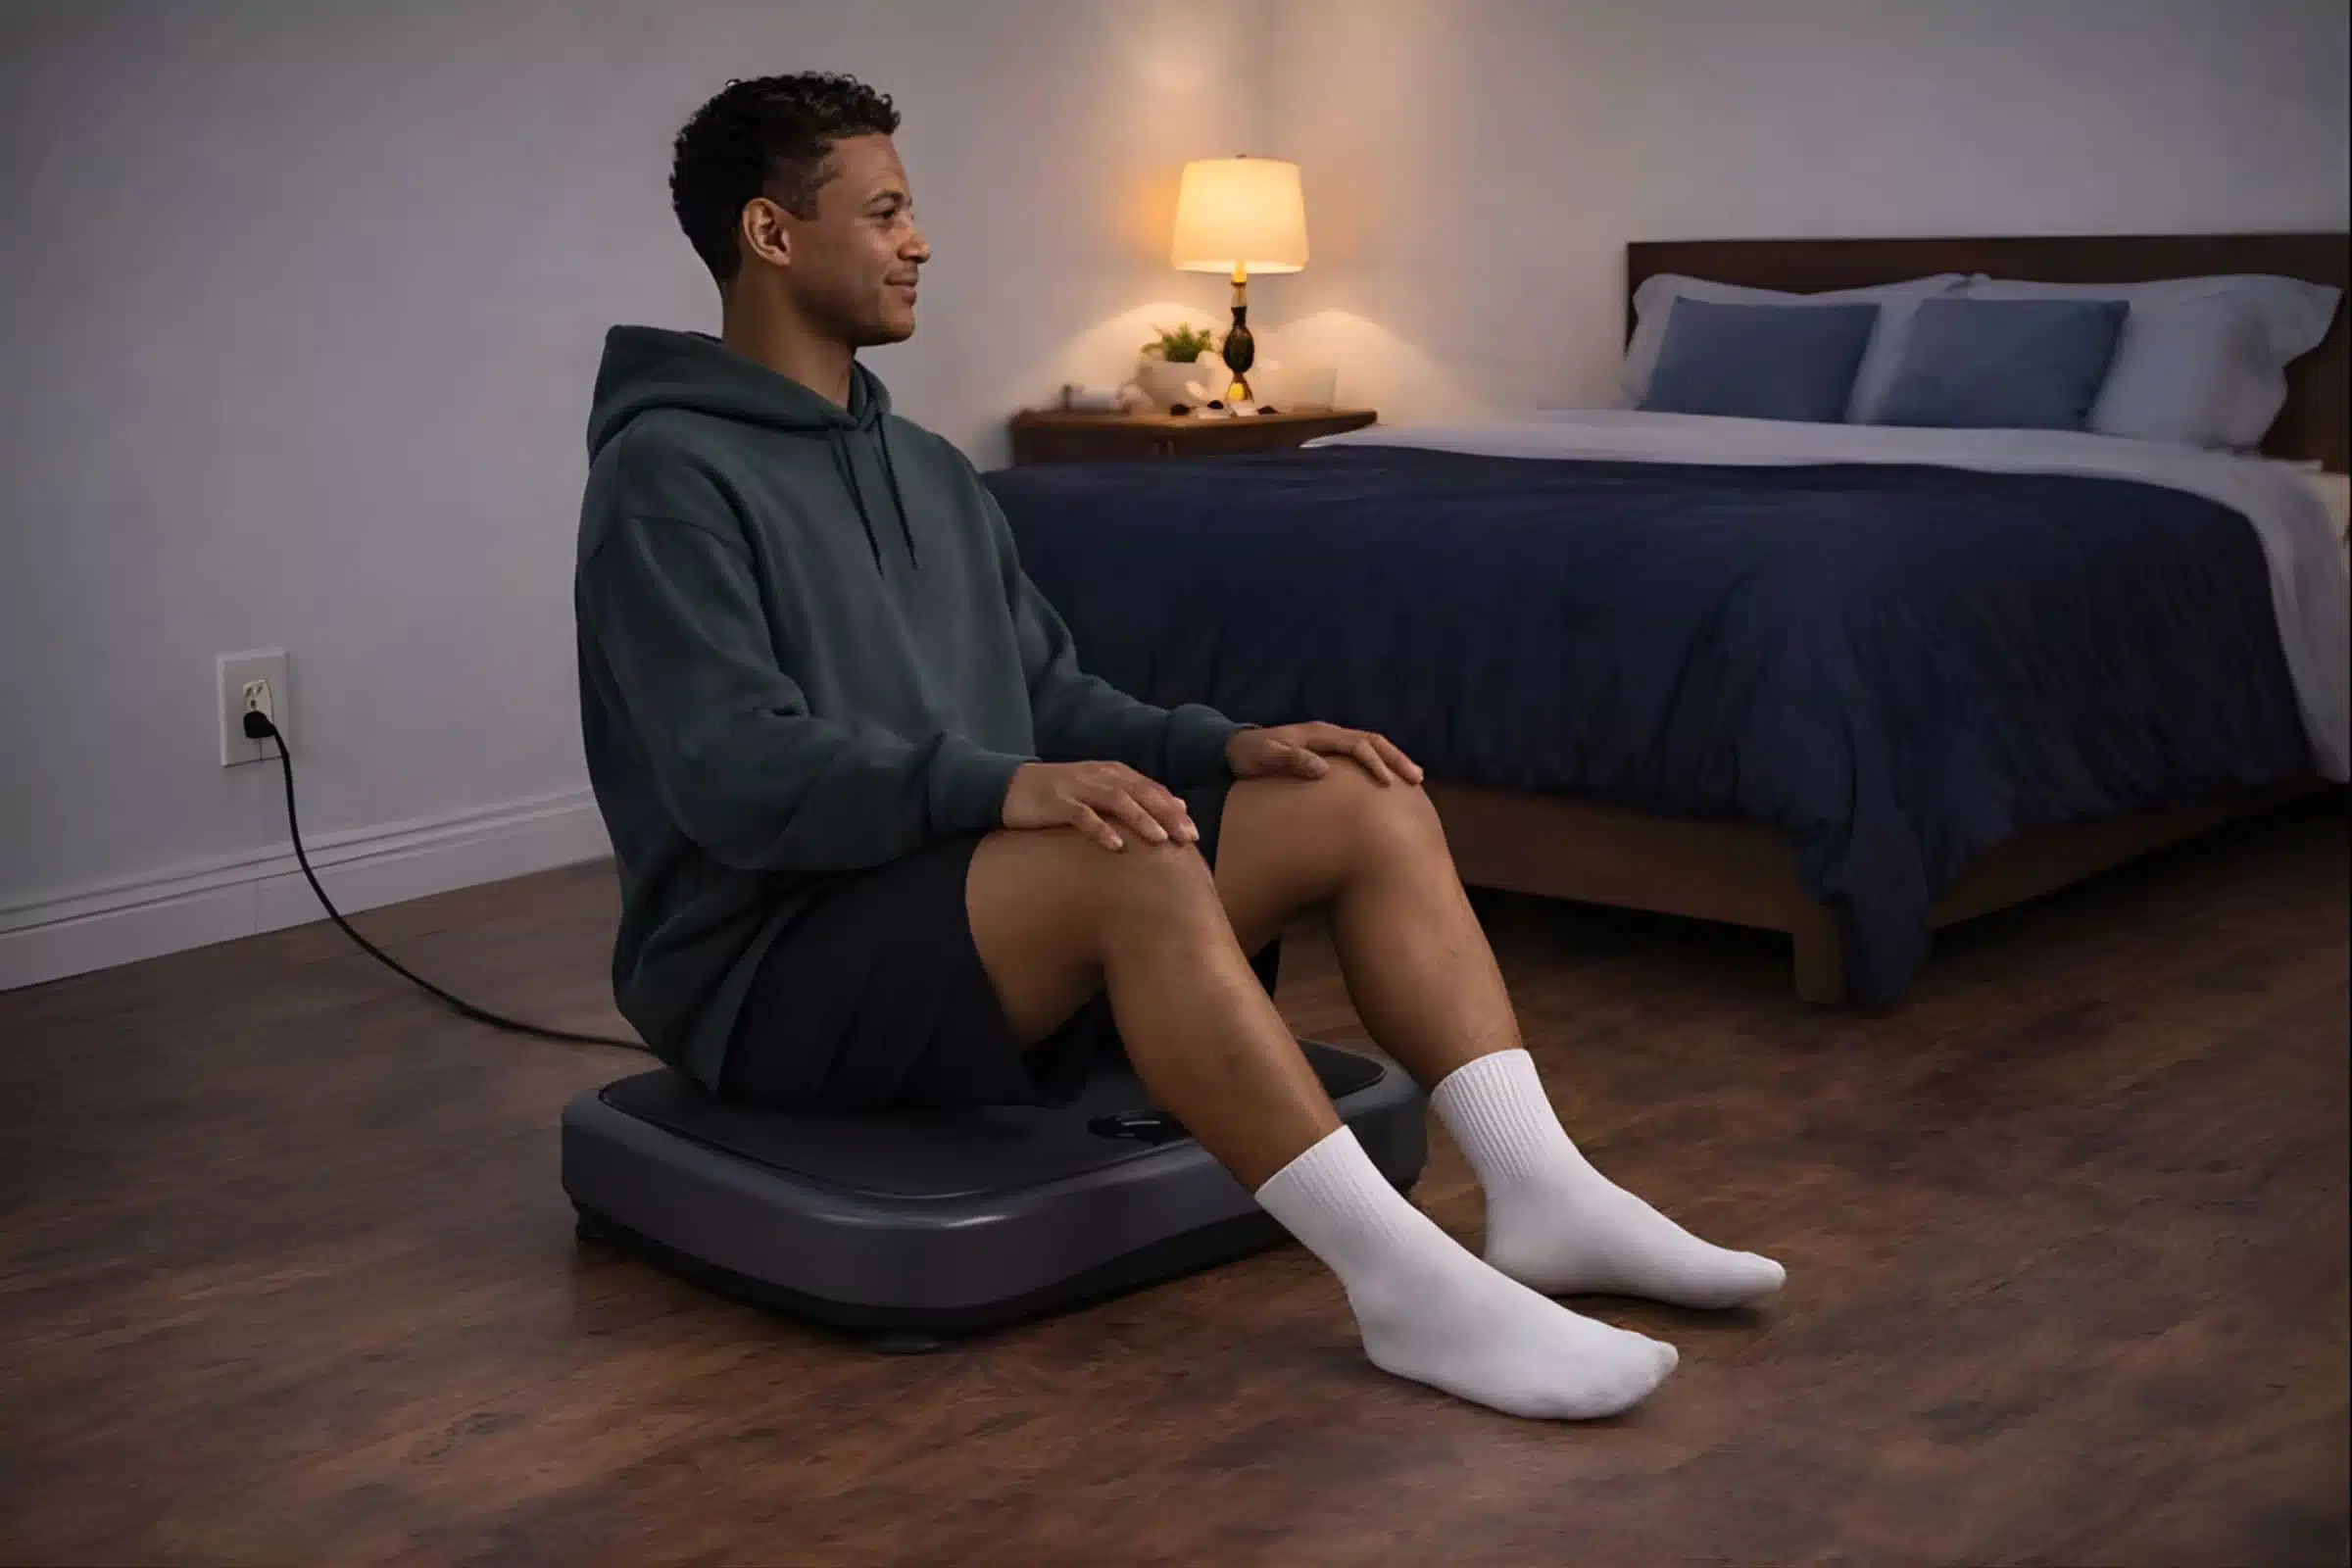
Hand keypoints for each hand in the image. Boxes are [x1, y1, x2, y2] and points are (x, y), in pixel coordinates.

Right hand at [1002, 761, 1197, 851]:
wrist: (1011, 787)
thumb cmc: (1063, 796)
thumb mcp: (1103, 792)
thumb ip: (1138, 798)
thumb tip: (1179, 807)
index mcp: (1114, 774)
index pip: (1152, 789)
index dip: (1174, 810)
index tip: (1195, 834)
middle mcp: (1100, 777)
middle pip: (1141, 793)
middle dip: (1167, 815)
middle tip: (1187, 839)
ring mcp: (1078, 788)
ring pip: (1117, 801)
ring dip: (1140, 819)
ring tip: (1160, 840)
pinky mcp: (1057, 803)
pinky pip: (1082, 815)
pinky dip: (1100, 829)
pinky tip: (1116, 846)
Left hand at [1227, 722, 1424, 785]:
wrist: (1235, 749)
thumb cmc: (1249, 755)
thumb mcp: (1265, 758)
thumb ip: (1291, 760)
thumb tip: (1322, 769)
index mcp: (1319, 734)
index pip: (1357, 744)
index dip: (1374, 762)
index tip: (1388, 782)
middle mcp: (1328, 735)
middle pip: (1372, 741)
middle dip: (1395, 758)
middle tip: (1416, 778)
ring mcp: (1329, 743)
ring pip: (1370, 746)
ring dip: (1392, 760)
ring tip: (1412, 779)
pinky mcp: (1327, 754)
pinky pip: (1359, 756)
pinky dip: (1378, 765)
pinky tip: (1387, 783)